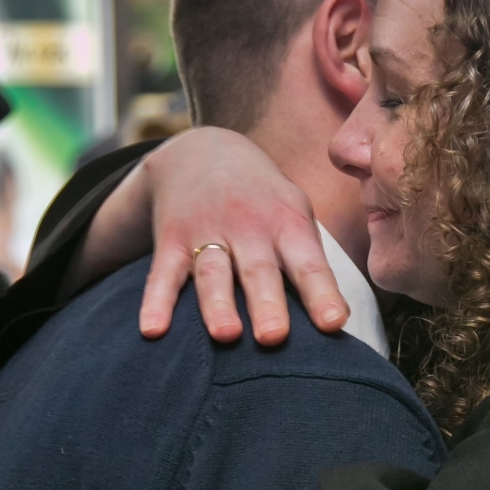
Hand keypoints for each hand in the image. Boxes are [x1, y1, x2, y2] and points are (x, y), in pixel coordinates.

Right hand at [76, 129, 349, 346]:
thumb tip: (337, 323)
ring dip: (218, 304)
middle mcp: (249, 228)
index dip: (322, 293)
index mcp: (287, 224)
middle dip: (267, 302)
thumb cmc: (263, 202)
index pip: (308, 264)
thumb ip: (311, 264)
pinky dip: (155, 302)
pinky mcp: (171, 240)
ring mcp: (207, 232)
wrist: (201, 152)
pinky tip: (152, 330)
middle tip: (275, 337)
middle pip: (259, 270)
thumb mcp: (294, 214)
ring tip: (225, 335)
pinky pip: (163, 274)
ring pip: (213, 273)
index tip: (333, 323)